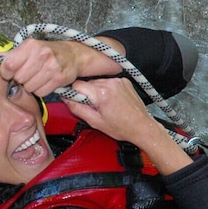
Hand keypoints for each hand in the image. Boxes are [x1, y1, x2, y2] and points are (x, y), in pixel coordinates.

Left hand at [0, 36, 125, 97]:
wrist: (73, 55)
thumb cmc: (47, 52)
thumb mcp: (29, 48)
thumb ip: (10, 55)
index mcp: (31, 45)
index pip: (8, 64)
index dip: (6, 72)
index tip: (10, 72)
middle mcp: (41, 54)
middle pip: (19, 78)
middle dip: (21, 79)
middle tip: (28, 73)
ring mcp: (52, 67)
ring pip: (29, 87)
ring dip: (31, 85)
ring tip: (38, 77)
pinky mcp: (59, 79)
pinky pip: (41, 92)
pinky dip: (41, 90)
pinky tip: (45, 81)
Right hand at [63, 78, 191, 174]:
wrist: (142, 126)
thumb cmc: (122, 127)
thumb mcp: (95, 122)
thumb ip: (77, 108)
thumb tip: (65, 98)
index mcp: (102, 93)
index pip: (76, 85)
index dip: (74, 94)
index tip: (75, 101)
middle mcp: (110, 83)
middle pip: (87, 83)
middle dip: (87, 94)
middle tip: (95, 108)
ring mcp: (118, 81)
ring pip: (97, 82)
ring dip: (97, 92)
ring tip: (106, 105)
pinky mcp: (124, 81)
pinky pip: (108, 82)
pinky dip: (107, 90)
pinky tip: (113, 101)